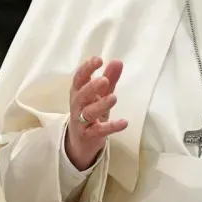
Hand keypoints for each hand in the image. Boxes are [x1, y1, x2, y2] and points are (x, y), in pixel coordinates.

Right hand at [65, 56, 127, 170]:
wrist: (81, 142)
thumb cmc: (90, 112)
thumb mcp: (100, 95)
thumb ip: (109, 78)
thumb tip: (118, 61)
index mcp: (79, 92)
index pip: (79, 78)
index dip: (86, 68)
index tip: (98, 60)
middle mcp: (78, 105)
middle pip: (81, 95)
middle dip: (91, 87)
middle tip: (103, 80)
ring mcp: (81, 122)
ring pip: (89, 113)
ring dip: (100, 105)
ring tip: (113, 98)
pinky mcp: (89, 135)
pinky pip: (99, 131)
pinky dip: (111, 127)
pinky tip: (124, 123)